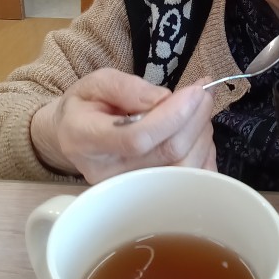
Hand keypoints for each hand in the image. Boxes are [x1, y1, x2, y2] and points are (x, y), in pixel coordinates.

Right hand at [30, 68, 215, 182]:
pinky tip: (199, 134)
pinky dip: (203, 155)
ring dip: (201, 135)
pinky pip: (189, 183)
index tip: (195, 91)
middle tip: (204, 93)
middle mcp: (106, 173)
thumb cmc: (86, 107)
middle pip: (167, 153)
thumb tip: (165, 98)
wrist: (73, 136)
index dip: (173, 115)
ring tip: (198, 110)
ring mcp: (127, 190)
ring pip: (183, 169)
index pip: (136, 138)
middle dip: (195, 119)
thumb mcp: (96, 82)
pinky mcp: (146, 196)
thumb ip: (127, 87)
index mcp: (85, 140)